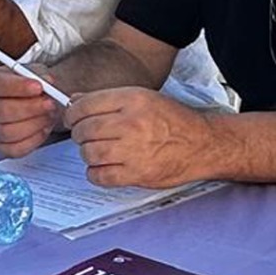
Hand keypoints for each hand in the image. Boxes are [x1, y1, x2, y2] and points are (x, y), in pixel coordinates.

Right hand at [0, 65, 63, 156]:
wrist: (32, 100)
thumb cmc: (29, 86)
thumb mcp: (33, 72)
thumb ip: (39, 75)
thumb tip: (47, 81)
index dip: (18, 87)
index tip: (39, 87)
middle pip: (2, 111)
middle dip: (30, 108)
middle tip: (49, 103)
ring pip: (8, 132)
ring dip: (34, 124)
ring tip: (48, 115)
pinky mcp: (0, 146)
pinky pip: (15, 149)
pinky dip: (34, 139)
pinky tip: (43, 128)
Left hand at [64, 87, 213, 188]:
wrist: (203, 143)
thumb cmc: (173, 120)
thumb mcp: (143, 98)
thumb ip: (108, 99)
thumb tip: (75, 102)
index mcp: (132, 100)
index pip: (85, 105)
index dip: (72, 113)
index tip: (72, 119)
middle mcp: (132, 123)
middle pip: (84, 130)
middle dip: (79, 134)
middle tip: (86, 136)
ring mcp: (134, 150)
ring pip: (89, 153)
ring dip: (88, 154)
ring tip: (99, 151)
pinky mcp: (137, 174)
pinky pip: (100, 176)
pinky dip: (96, 173)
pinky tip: (105, 167)